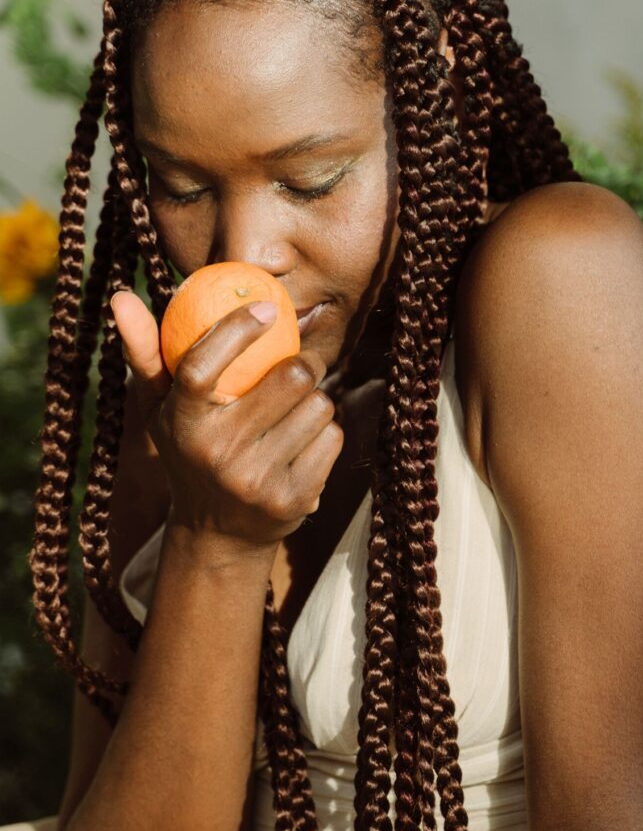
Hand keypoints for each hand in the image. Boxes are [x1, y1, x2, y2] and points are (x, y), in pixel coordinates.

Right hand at [110, 290, 343, 553]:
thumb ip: (146, 352)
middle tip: (299, 364)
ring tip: (293, 413)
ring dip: (314, 401)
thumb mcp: (162, 408)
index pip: (201, 365)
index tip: (265, 308)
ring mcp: (256, 479)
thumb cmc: (191, 451)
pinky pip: (333, 437)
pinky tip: (302, 445)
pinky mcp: (294, 498)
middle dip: (304, 362)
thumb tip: (121, 295)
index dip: (236, 329)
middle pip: (290, 377)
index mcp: (181, 423)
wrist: (218, 535)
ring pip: (319, 405)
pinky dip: (326, 433)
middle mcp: (216, 452)